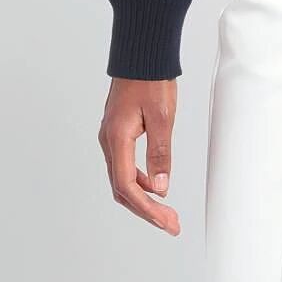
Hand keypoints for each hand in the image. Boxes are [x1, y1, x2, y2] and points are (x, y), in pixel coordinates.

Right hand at [99, 78, 180, 233]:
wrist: (141, 56)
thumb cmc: (151, 81)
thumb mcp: (163, 118)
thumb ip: (160, 154)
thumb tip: (161, 188)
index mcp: (117, 139)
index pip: (126, 185)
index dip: (146, 208)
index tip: (166, 222)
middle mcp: (109, 142)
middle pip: (122, 189)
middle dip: (146, 210)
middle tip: (171, 225)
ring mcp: (111, 139)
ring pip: (122, 180)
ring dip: (144, 199)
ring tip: (167, 213)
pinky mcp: (118, 135)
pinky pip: (124, 167)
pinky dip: (140, 183)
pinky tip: (157, 188)